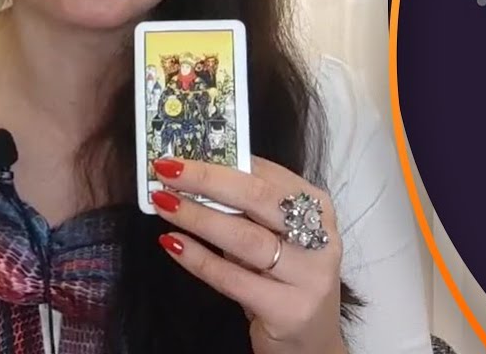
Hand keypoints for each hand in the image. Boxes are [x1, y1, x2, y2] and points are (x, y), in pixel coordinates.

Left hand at [151, 156, 347, 353]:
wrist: (312, 342)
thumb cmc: (288, 280)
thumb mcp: (279, 238)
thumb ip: (251, 209)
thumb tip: (198, 175)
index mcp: (320, 208)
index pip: (268, 173)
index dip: (224, 158)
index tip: (185, 150)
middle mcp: (321, 238)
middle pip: (258, 198)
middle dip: (207, 180)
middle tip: (168, 169)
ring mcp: (308, 276)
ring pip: (245, 238)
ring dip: (198, 217)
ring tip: (164, 203)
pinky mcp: (289, 309)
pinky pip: (233, 279)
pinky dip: (198, 260)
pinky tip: (174, 244)